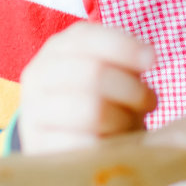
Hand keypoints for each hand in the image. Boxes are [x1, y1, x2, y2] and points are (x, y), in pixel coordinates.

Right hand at [17, 23, 157, 154]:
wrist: (71, 141)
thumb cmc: (104, 99)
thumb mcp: (114, 72)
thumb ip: (126, 60)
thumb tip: (148, 56)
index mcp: (59, 47)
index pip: (89, 38)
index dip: (125, 47)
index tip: (152, 60)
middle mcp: (39, 74)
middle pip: (94, 73)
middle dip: (132, 89)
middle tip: (149, 102)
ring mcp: (33, 111)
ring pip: (91, 110)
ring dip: (123, 119)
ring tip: (131, 124)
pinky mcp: (39, 147)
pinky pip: (83, 144)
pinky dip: (107, 145)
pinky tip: (113, 146)